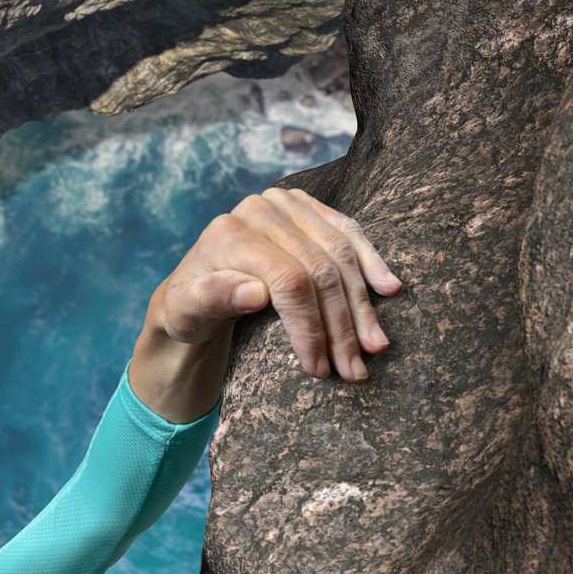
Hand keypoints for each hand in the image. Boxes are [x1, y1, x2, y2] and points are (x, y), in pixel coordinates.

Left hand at [152, 187, 401, 380]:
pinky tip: (388, 290)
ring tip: (376, 346)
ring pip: (341, 255)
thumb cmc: (189, 306)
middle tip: (355, 369)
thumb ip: (211, 299)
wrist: (195, 286)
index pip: (288, 281)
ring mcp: (287, 204)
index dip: (310, 327)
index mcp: (230, 233)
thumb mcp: (184, 312)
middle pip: (320, 270)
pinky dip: (371, 264)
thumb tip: (256, 293)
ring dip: (362, 305)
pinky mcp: (308, 208)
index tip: (319, 367)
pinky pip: (349, 233)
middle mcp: (261, 209)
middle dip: (341, 326)